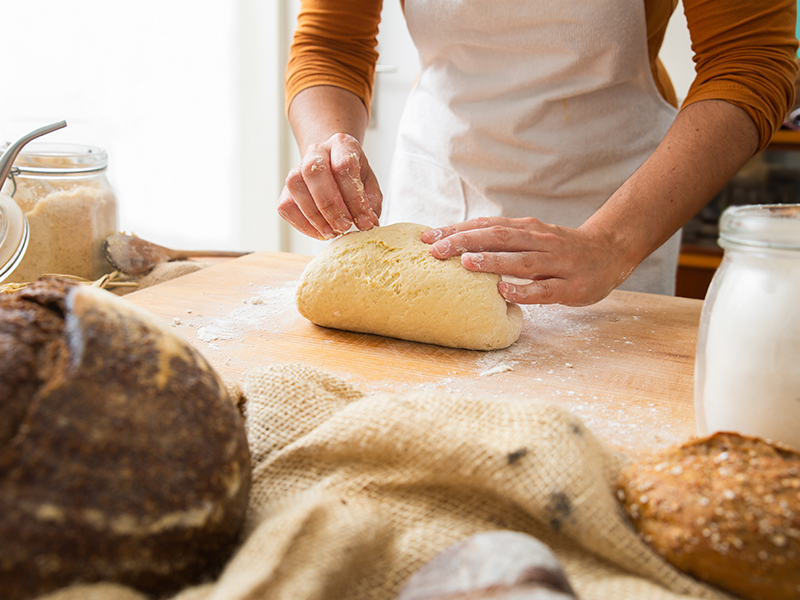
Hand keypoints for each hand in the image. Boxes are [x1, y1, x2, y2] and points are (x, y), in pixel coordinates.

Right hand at [278, 133, 381, 238]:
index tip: (365, 222)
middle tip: (345, 226)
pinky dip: (302, 224)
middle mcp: (316, 152)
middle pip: (314, 172)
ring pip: (296, 187)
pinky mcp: (286, 189)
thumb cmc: (353, 177)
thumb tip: (368, 224)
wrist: (333, 167)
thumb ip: (370, 203)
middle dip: (330, 205)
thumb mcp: (370, 185)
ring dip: (315, 216)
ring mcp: (297, 168)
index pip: (344, 166)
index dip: (355, 198)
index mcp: (341, 145)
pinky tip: (320, 232)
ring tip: (333, 232)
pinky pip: (286, 206)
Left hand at [421, 217, 633, 305]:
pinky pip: (544, 290)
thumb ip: (501, 240)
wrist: (610, 252)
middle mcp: (539, 240)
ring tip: (466, 263)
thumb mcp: (530, 237)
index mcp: (526, 229)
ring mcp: (557, 263)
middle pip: (499, 237)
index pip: (486, 226)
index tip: (427, 237)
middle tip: (436, 250)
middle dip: (466, 242)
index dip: (457, 230)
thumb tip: (457, 245)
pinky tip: (504, 293)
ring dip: (493, 261)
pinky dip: (524, 291)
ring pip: (521, 260)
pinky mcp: (570, 286)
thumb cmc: (559, 248)